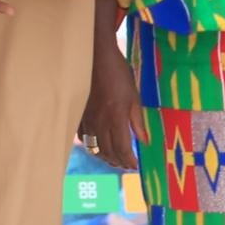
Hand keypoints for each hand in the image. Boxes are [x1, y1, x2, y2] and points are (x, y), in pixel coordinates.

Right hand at [78, 33, 144, 172]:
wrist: (95, 58)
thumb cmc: (119, 75)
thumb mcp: (134, 97)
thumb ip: (137, 121)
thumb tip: (145, 141)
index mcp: (115, 119)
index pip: (122, 148)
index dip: (129, 160)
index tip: (135, 166)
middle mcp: (99, 123)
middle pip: (107, 151)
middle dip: (118, 162)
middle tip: (126, 166)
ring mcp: (87, 120)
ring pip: (94, 147)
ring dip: (104, 157)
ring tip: (113, 160)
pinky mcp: (79, 115)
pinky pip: (83, 138)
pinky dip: (91, 147)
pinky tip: (97, 146)